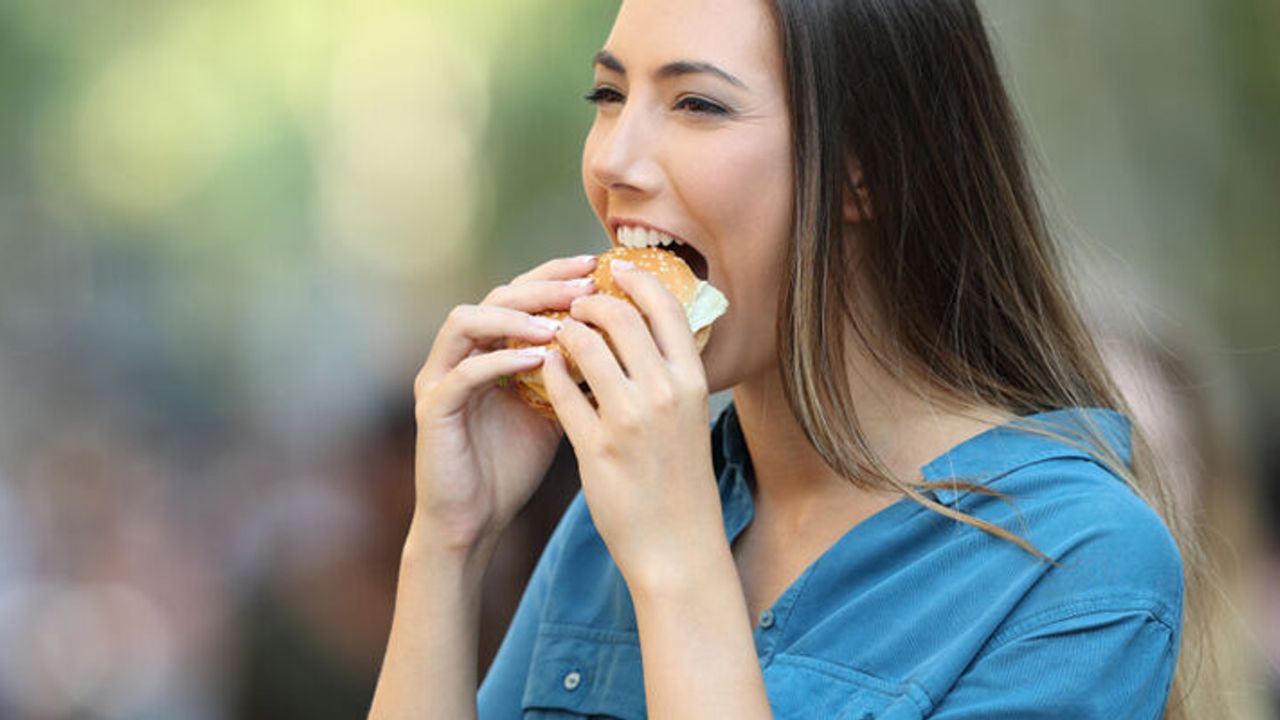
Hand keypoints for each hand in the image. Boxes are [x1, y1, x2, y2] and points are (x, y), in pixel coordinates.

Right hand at [411, 255, 597, 554]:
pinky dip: (498, 361)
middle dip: (543, 286)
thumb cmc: (513, 465)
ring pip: (467, 321)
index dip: (558, 274)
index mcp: (491, 347)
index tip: (600, 268)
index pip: (523, 292)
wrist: (475, 520)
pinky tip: (536, 361)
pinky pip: (462, 373)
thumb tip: (628, 344)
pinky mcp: (432, 408)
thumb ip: (574, 374)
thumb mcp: (555, 409)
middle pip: (497, 296)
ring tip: (560, 324)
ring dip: (515, 318)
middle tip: (585, 286)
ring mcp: (441, 377)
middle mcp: (462, 352)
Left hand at [540, 260, 724, 589]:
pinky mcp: (596, 446)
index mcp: (692, 382)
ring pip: (584, 345)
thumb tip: (650, 332)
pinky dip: (549, 369)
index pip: (666, 307)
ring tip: (555, 332)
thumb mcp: (690, 419)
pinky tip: (545, 367)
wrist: (677, 546)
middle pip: (620, 316)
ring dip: (563, 331)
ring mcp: (628, 419)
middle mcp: (663, 393)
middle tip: (575, 302)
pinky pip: (561, 389)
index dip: (638, 279)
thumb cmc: (682, 481)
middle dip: (591, 300)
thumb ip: (672, 375)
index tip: (616, 269)